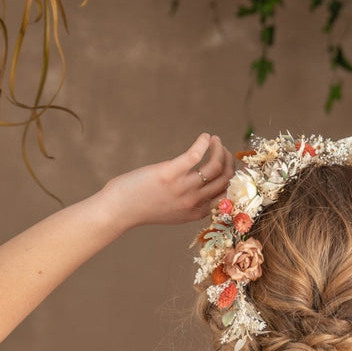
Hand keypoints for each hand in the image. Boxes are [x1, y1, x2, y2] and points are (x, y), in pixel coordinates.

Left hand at [101, 133, 234, 230]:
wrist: (119, 210)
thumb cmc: (142, 208)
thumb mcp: (173, 213)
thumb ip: (188, 204)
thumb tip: (200, 190)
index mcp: (197, 213)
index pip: (227, 194)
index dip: (232, 177)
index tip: (228, 164)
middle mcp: (193, 202)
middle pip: (225, 179)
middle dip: (228, 160)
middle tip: (222, 149)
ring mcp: (182, 188)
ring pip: (215, 166)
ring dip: (219, 149)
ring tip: (214, 140)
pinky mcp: (169, 174)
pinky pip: (195, 155)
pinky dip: (204, 143)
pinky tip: (205, 137)